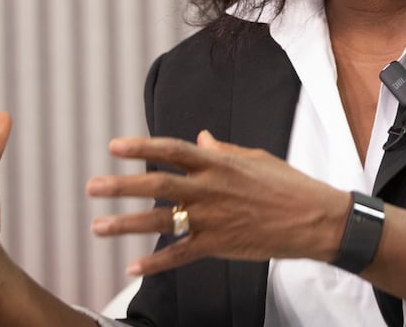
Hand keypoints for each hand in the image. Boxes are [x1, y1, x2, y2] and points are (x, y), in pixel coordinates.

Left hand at [87, 130, 349, 275]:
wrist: (313, 219)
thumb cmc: (286, 184)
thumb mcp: (254, 158)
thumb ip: (222, 150)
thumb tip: (201, 138)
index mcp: (217, 163)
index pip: (171, 150)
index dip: (141, 147)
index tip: (114, 146)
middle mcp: (209, 189)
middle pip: (157, 184)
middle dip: (121, 186)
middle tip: (92, 187)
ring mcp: (212, 218)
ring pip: (161, 220)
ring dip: (126, 224)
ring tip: (98, 226)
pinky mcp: (218, 245)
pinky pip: (180, 254)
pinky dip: (156, 262)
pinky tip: (133, 267)